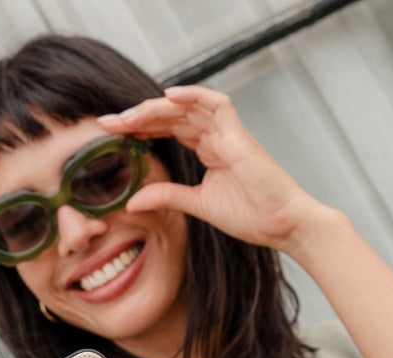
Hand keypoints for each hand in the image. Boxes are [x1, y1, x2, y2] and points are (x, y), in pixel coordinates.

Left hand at [97, 84, 323, 249]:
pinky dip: (194, 96)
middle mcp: (217, 137)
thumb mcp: (198, 206)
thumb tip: (132, 202)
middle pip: (173, 114)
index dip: (141, 127)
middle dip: (139, 116)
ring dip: (156, 107)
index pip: (169, 128)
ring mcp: (229, 134)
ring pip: (188, 106)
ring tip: (127, 116)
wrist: (284, 226)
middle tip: (108, 123)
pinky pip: (218, 105)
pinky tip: (168, 96)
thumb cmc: (252, 215)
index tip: (113, 134)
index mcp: (208, 150)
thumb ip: (168, 196)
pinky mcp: (240, 138)